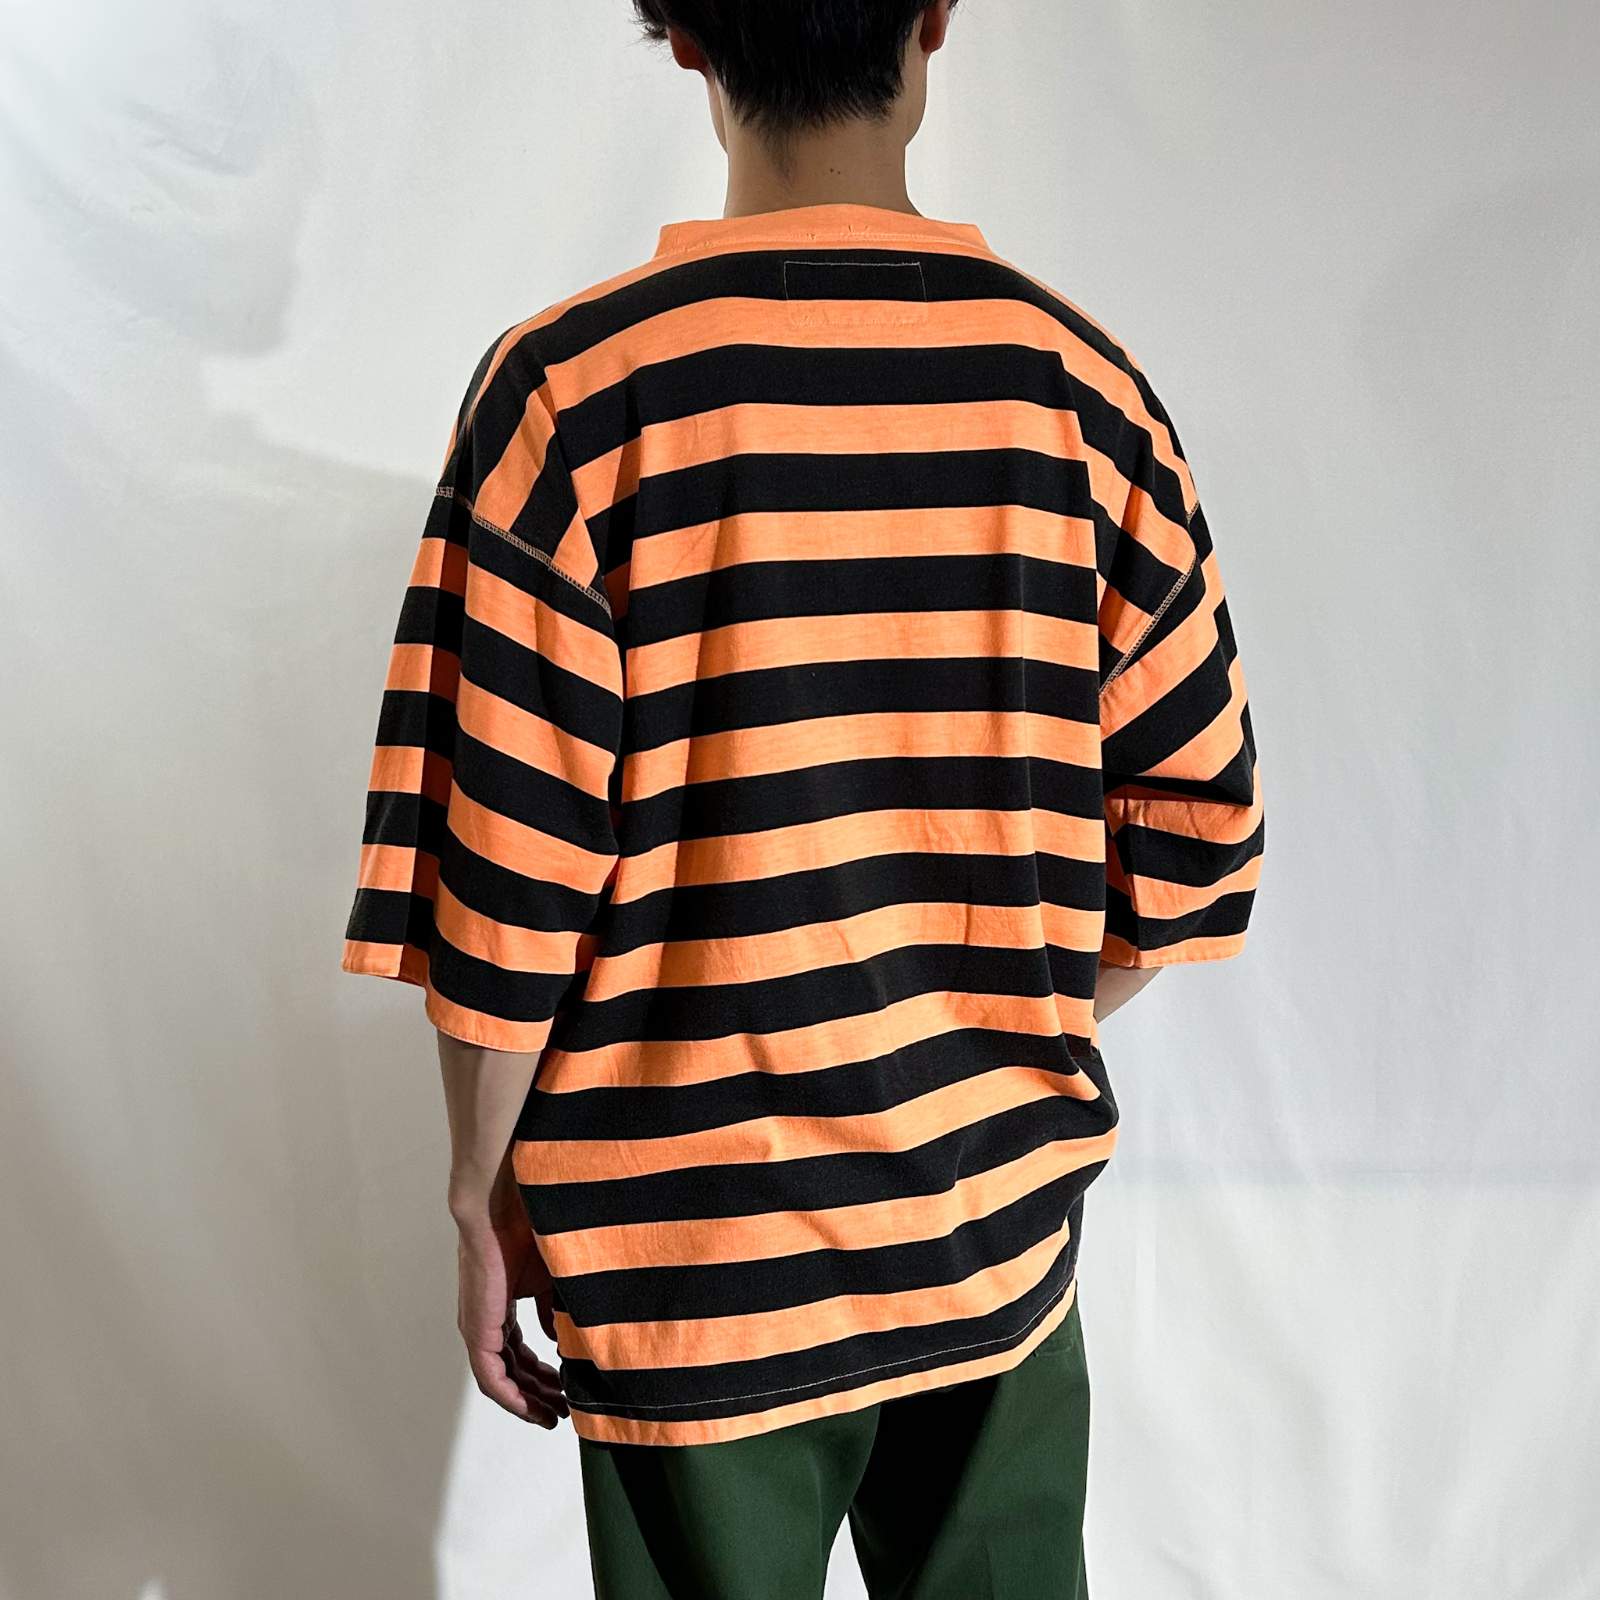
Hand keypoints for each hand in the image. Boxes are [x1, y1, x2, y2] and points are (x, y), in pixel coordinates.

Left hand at [454, 1204, 568, 1427]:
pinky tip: (535, 1410)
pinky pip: (492, 1379)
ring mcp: (478, 1330)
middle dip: (541, 1394)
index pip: (520, 1354)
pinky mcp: (477, 1331)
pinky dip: (513, 1398)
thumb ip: (552, 1311)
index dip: (544, 1376)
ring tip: (556, 1416)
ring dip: (529, 1402)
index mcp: (501, 1309)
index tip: (568, 1391)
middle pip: (513, 1372)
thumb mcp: (550, 1278)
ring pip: (502, 1381)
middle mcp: (486, 1323)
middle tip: (566, 1410)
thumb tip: (558, 1341)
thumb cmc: (527, 1229)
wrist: (501, 1207)